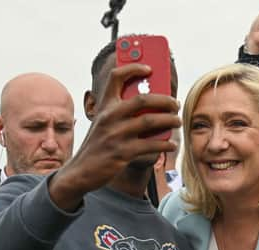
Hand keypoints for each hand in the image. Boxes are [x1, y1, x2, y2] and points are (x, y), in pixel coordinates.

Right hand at [49, 63, 179, 211]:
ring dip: (169, 121)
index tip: (149, 68)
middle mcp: (109, 117)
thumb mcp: (103, 123)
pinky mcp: (122, 153)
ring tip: (177, 122)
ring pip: (150, 122)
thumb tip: (152, 105)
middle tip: (175, 104)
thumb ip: (121, 112)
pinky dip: (164, 144)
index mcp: (105, 106)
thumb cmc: (98, 145)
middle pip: (143, 99)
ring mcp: (115, 134)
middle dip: (165, 100)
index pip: (117, 77)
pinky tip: (171, 144)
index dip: (133, 68)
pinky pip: (150, 145)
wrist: (81, 171)